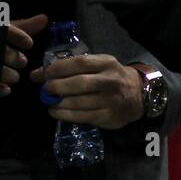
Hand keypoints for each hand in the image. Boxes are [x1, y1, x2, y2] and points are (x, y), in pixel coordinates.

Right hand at [0, 12, 46, 96]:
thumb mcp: (5, 29)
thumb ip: (25, 26)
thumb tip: (45, 19)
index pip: (5, 29)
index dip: (18, 36)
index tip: (29, 44)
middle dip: (13, 57)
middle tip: (23, 62)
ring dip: (7, 74)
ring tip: (15, 77)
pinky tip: (7, 89)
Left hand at [31, 52, 146, 129]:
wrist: (138, 95)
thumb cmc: (111, 77)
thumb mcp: (100, 64)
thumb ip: (77, 67)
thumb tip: (44, 72)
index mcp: (106, 63)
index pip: (79, 63)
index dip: (58, 68)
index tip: (41, 74)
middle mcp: (110, 81)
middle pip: (79, 83)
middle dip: (57, 86)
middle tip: (45, 89)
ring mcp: (110, 100)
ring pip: (79, 103)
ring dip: (59, 103)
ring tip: (48, 101)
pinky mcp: (108, 117)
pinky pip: (83, 117)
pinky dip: (65, 115)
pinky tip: (55, 112)